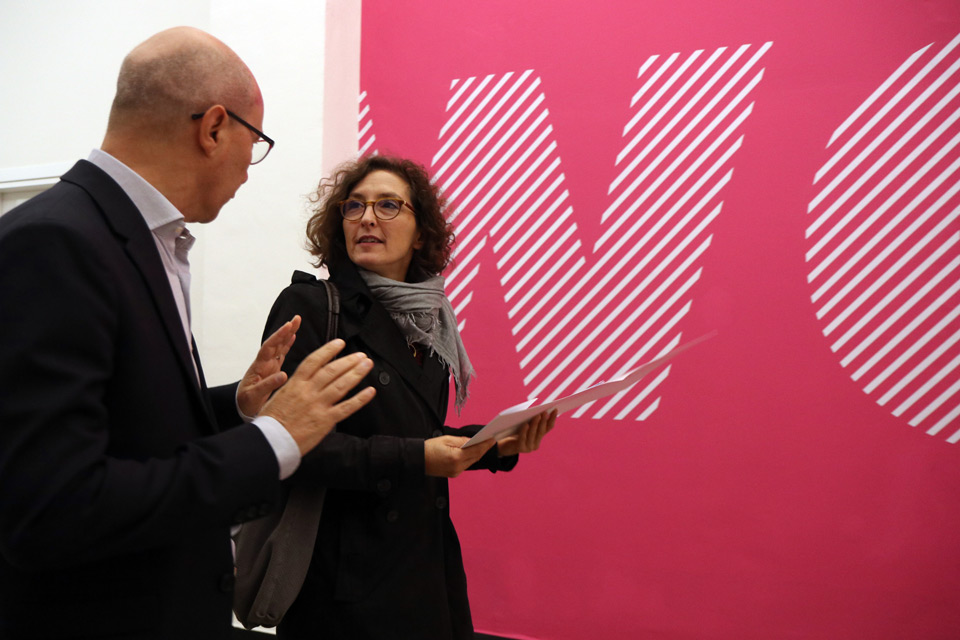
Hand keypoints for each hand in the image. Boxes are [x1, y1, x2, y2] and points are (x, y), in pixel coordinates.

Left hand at [237, 315, 300, 417]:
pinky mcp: (273, 369)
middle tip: (296, 318)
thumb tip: (283, 375)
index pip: (269, 347)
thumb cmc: (246, 401)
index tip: (288, 326)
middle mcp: (264, 363)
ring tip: (296, 322)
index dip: (279, 336)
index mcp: (259, 367)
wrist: (241, 406)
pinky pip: (282, 353)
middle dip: (285, 330)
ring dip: (288, 334)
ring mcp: (269, 365)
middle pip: (276, 342)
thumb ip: (267, 385)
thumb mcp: (254, 396)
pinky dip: (287, 344)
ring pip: (280, 346)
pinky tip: (293, 336)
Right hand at [260, 339, 375, 455]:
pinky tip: (370, 391)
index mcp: (295, 384)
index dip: (328, 350)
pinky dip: (360, 399)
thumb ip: (295, 387)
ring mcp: (318, 405)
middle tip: (361, 355)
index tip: (340, 343)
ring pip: (341, 385)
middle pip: (332, 371)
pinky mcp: (325, 420)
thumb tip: (306, 379)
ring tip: (367, 365)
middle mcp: (308, 391)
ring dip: (356, 373)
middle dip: (349, 361)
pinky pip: (347, 407)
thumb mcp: (279, 396)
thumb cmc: (272, 422)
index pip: (314, 361)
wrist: (270, 442)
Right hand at [424, 436, 495, 477]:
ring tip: (483, 445)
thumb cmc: (429, 448)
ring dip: (477, 454)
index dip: (485, 445)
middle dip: (483, 449)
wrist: (417, 460)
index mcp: (456, 457)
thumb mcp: (446, 439)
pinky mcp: (453, 474)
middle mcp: (457, 467)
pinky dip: (470, 458)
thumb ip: (461, 441)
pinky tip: (472, 452)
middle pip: (475, 457)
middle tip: (490, 441)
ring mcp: (455, 472)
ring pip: (471, 462)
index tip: (493, 439)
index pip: (476, 450)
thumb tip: (472, 441)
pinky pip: (465, 465)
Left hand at [496, 409, 556, 456]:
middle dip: (543, 421)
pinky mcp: (520, 448)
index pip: (548, 428)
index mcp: (539, 437)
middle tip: (545, 412)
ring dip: (535, 424)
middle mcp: (536, 443)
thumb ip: (531, 419)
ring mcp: (529, 447)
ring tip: (537, 416)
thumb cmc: (514, 431)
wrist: (504, 445)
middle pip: (541, 431)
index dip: (552, 419)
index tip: (555, 409)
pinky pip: (523, 438)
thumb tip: (538, 410)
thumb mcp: (524, 424)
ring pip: (533, 434)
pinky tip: (526, 424)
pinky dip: (525, 431)